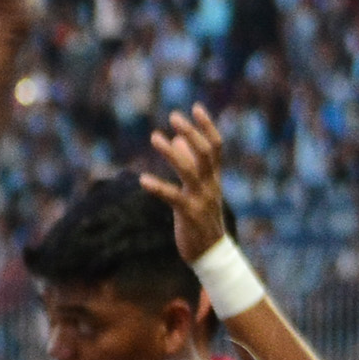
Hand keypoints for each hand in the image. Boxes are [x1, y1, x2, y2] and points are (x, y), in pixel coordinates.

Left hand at [142, 105, 230, 259]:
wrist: (210, 252)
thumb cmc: (201, 218)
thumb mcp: (198, 190)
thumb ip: (191, 165)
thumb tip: (181, 141)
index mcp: (213, 177)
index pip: (215, 147)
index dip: (207, 127)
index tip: (196, 107)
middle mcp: (211, 184)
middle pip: (205, 152)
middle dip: (192, 132)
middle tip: (174, 115)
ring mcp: (201, 198)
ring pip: (190, 170)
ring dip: (172, 152)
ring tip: (155, 136)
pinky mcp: (189, 213)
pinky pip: (173, 197)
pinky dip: (158, 187)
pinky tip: (143, 180)